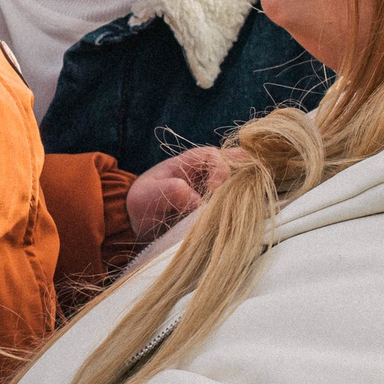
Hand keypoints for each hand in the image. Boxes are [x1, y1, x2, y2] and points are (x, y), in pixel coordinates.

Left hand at [126, 145, 241, 239]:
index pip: (213, 156)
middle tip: (241, 197)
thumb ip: (170, 191)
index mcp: (189, 163)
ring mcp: (214, 193)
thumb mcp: (147, 196)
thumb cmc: (142, 204)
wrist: (138, 226)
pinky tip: (242, 219)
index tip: (214, 189)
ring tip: (246, 208)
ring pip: (239, 187)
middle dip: (241, 179)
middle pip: (235, 168)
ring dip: (243, 196)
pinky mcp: (217, 210)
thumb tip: (198, 200)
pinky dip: (240, 210)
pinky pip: (236, 206)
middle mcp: (206, 175)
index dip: (219, 169)